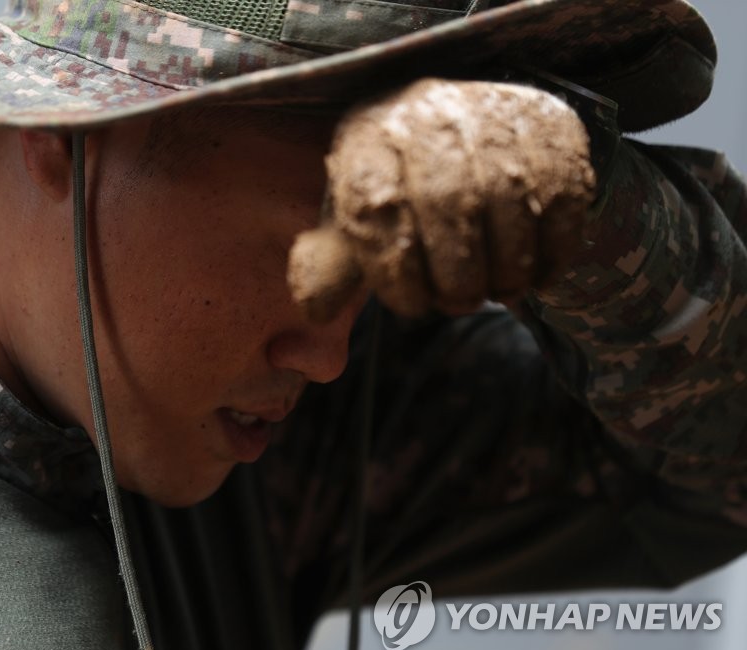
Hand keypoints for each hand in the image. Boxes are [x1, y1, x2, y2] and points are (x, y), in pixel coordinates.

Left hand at [288, 77, 596, 320]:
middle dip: (456, 277)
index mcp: (368, 138)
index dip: (395, 272)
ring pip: (509, 206)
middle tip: (458, 302)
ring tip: (495, 289)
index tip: (411, 304)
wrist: (459, 128)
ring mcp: (494, 113)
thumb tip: (314, 310)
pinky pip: (561, 200)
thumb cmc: (396, 191)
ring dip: (506, 270)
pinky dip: (550, 253)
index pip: (376, 206)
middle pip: (447, 205)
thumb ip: (331, 269)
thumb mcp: (355, 223)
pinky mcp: (549, 125)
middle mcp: (429, 114)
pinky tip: (533, 273)